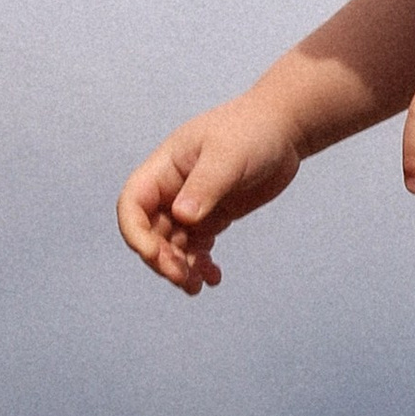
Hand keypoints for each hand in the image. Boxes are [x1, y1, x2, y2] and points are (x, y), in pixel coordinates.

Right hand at [118, 90, 303, 293]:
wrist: (282, 129)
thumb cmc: (253, 131)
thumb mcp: (228, 156)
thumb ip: (205, 186)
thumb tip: (182, 216)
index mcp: (164, 169)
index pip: (132, 205)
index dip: (136, 234)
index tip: (156, 256)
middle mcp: (171, 189)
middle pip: (150, 232)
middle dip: (161, 259)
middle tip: (184, 279)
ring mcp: (190, 205)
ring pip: (172, 245)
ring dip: (179, 268)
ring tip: (197, 286)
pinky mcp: (211, 217)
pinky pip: (196, 247)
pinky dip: (200, 265)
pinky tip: (213, 277)